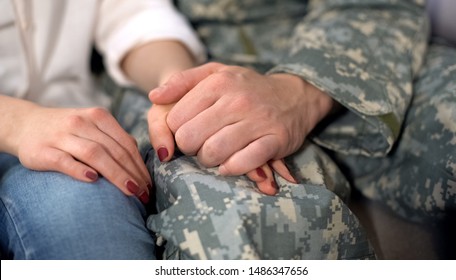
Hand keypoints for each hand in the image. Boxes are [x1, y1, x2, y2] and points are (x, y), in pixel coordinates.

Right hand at [13, 106, 151, 202]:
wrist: (25, 124)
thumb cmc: (68, 131)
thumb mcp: (93, 126)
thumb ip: (114, 140)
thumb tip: (139, 166)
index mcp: (98, 116)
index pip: (126, 143)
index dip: (140, 166)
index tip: (149, 185)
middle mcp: (82, 122)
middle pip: (114, 150)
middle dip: (133, 174)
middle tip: (144, 194)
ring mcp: (61, 135)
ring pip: (94, 154)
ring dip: (116, 174)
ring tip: (130, 191)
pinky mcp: (43, 150)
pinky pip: (64, 160)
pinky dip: (80, 170)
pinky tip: (93, 180)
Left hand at [149, 62, 333, 176]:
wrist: (294, 96)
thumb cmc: (246, 87)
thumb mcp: (215, 73)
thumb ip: (182, 82)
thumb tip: (153, 97)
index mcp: (218, 82)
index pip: (176, 120)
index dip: (177, 131)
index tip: (189, 130)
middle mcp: (237, 100)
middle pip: (190, 138)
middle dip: (190, 148)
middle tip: (199, 145)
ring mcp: (258, 121)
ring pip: (213, 153)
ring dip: (208, 160)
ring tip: (214, 153)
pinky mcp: (275, 141)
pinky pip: (243, 162)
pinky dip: (231, 168)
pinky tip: (230, 164)